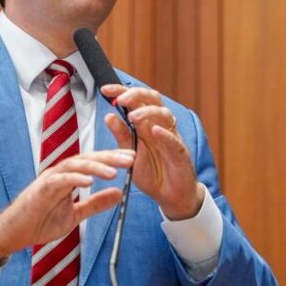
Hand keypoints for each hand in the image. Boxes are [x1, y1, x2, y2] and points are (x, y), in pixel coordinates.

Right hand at [0, 149, 133, 260]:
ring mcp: (51, 179)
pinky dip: (74, 179)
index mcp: (70, 176)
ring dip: (95, 166)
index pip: (94, 162)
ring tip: (114, 171)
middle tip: (131, 157)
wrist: (15, 232)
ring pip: (75, 165)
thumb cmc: (41, 221)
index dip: (113, 159)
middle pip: (88, 159)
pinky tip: (89, 181)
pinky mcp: (41, 189)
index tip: (133, 158)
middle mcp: (61, 173)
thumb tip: (118, 194)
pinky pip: (60, 180)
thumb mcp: (75, 214)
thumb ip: (95, 203)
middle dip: (110, 157)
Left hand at [100, 85, 203, 219]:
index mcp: (144, 124)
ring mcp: (170, 137)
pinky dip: (165, 134)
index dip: (120, 92)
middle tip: (120, 100)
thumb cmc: (151, 173)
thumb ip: (121, 136)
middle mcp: (158, 126)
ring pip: (164, 114)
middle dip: (136, 95)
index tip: (104, 90)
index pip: (134, 101)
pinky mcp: (180, 152)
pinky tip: (156, 130)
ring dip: (148, 112)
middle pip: (152, 99)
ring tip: (133, 117)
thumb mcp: (129, 154)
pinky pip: (174, 139)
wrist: (168, 195)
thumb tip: (108, 115)